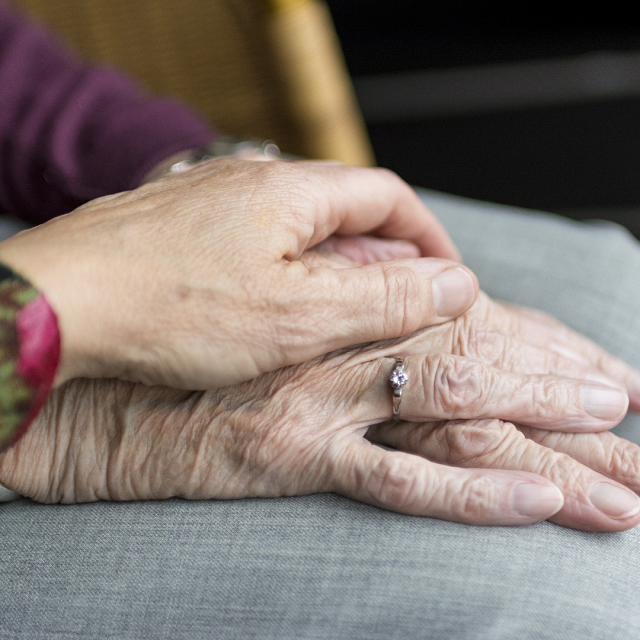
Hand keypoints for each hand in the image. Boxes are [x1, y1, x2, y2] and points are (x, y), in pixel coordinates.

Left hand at [0, 159, 469, 388]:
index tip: (447, 278)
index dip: (428, 237)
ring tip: (344, 317)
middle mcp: (254, 182)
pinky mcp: (182, 230)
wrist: (59, 306)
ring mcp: (214, 202)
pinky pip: (256, 244)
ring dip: (335, 268)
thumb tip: (456, 284)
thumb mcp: (300, 315)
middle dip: (385, 258)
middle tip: (400, 308)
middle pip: (346, 211)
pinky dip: (286, 274)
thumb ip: (384, 297)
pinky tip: (277, 310)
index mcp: (292, 191)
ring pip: (300, 230)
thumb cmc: (171, 308)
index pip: (389, 197)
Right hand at [2, 265, 637, 530]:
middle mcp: (350, 345)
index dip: (545, 347)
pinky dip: (471, 491)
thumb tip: (417, 303)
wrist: (117, 378)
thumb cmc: (201, 344)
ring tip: (623, 485)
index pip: (474, 326)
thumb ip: (350, 316)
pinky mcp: (296, 452)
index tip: (606, 371)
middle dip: (569, 394)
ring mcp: (328, 399)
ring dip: (551, 448)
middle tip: (635, 414)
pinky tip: (536, 501)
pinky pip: (397, 477)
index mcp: (352, 309)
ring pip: (460, 416)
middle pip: (485, 368)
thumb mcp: (283, 321)